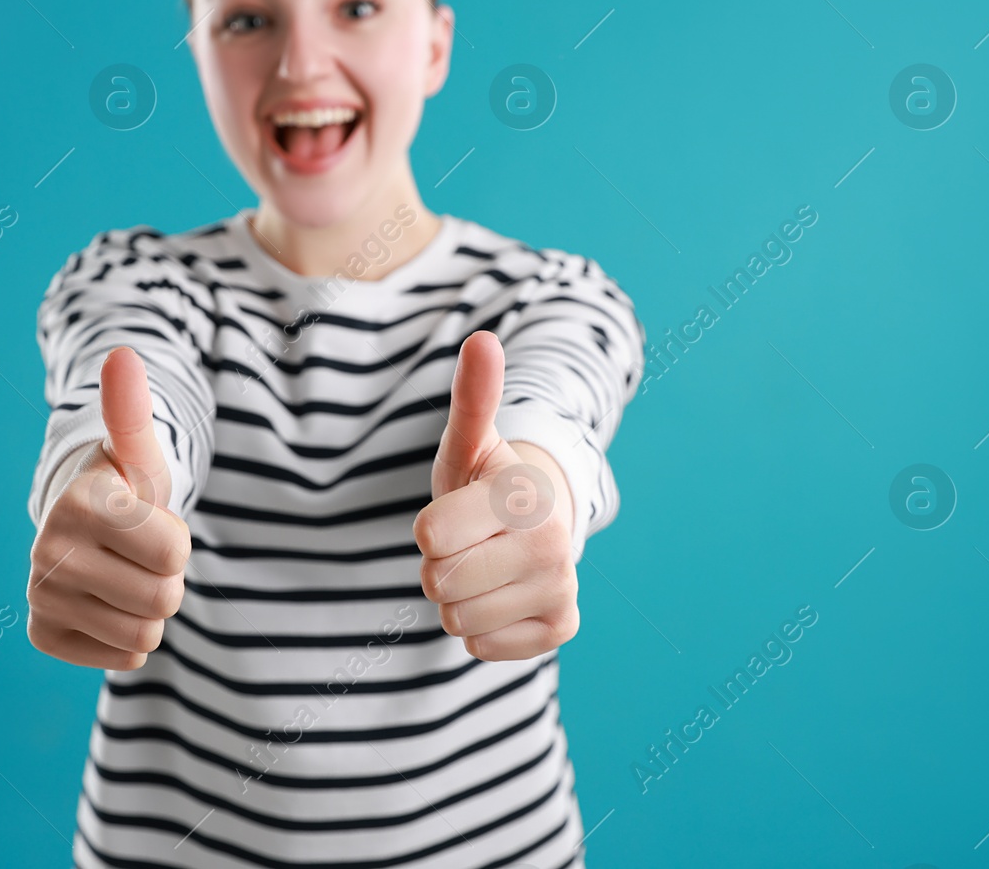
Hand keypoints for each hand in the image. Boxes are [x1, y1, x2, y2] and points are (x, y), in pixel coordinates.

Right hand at [26, 346, 189, 669]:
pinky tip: (104, 602)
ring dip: (148, 609)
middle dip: (166, 577)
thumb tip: (123, 353)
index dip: (176, 538)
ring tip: (123, 573)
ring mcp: (40, 595)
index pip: (177, 553)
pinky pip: (121, 659)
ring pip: (145, 636)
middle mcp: (49, 550)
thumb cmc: (123, 487)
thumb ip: (132, 411)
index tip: (147, 520)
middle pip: (165, 599)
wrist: (82, 525)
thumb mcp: (138, 452)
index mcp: (81, 502)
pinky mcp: (42, 633)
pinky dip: (124, 637)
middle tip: (138, 552)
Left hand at [413, 331, 579, 661]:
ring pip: (456, 620)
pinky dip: (480, 628)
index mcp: (525, 497)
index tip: (455, 511)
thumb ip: (472, 397)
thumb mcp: (471, 441)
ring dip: (456, 598)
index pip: (428, 536)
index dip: (429, 527)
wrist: (538, 522)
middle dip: (439, 564)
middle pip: (439, 582)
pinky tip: (500, 595)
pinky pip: (481, 647)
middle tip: (467, 541)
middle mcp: (552, 546)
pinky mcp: (560, 628)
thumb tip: (482, 340)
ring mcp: (560, 589)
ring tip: (482, 566)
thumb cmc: (488, 481)